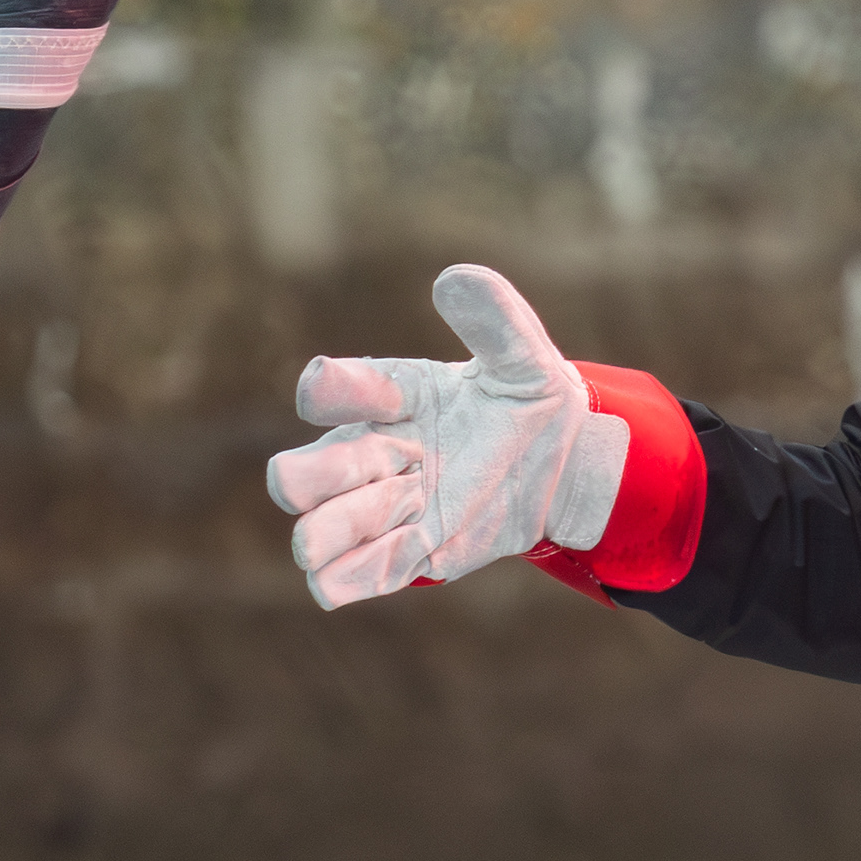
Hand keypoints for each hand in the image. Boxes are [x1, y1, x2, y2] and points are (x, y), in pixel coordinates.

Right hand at [265, 265, 623, 610]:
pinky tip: (394, 557)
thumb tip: (453, 280)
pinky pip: (348, 579)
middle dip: (325, 477)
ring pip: (313, 537)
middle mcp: (368, 453)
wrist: (563, 466)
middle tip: (397, 465)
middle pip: (296, 478)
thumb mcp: (524, 357)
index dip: (334, 391)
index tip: (354, 391)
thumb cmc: (532, 400)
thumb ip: (494, 320)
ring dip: (341, 532)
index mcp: (388, 396)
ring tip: (406, 509)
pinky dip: (356, 576)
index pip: (329, 389)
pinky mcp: (403, 557)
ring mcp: (381, 511)